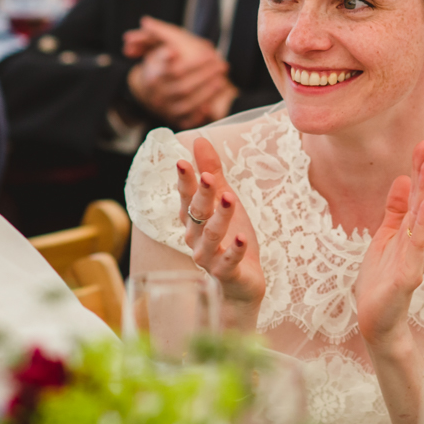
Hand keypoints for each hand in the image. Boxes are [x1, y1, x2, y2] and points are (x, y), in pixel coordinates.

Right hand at [126, 17, 233, 126]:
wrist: (159, 91)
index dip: (168, 60)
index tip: (176, 51)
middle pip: (181, 86)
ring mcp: (167, 108)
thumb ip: (155, 33)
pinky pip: (188, 119)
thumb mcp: (159, 45)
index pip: (162, 68)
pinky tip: (210, 105)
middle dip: (202, 74)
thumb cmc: (163, 63)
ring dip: (206, 91)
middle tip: (219, 62)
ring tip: (221, 79)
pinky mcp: (176, 119)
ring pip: (187, 102)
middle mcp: (158, 94)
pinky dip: (199, 114)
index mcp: (153, 75)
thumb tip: (146, 21)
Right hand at [177, 137, 265, 309]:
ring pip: (211, 236)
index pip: (186, 196)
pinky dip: (234, 250)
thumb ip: (212, 172)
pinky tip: (242, 238)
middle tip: (208, 177)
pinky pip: (228, 262)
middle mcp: (195, 237)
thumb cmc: (229, 238)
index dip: (185, 180)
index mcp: (194, 219)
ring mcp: (209, 257)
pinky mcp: (226, 274)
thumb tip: (198, 139)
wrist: (241, 283)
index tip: (182, 161)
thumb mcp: (224, 200)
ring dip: (220, 217)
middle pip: (196, 213)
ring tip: (230, 198)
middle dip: (202, 195)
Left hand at [354, 142, 423, 356]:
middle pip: (421, 203)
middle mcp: (415, 241)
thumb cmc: (381, 281)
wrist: (377, 320)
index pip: (415, 195)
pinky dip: (422, 228)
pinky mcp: (408, 275)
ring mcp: (414, 258)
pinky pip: (416, 248)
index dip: (417, 171)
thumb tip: (401, 179)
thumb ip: (395, 211)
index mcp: (407, 231)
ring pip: (421, 221)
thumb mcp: (385, 238)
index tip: (422, 144)